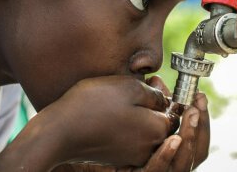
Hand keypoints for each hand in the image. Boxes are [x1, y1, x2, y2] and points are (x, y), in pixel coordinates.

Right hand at [48, 75, 171, 166]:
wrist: (60, 131)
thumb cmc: (93, 104)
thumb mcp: (129, 87)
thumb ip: (153, 93)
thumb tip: (164, 98)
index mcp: (156, 130)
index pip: (176, 113)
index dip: (168, 94)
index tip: (155, 80)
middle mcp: (148, 147)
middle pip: (162, 122)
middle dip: (157, 103)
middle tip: (145, 84)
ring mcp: (131, 154)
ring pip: (146, 129)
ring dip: (143, 112)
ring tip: (127, 94)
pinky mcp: (116, 155)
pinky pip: (132, 137)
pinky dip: (130, 123)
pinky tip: (115, 109)